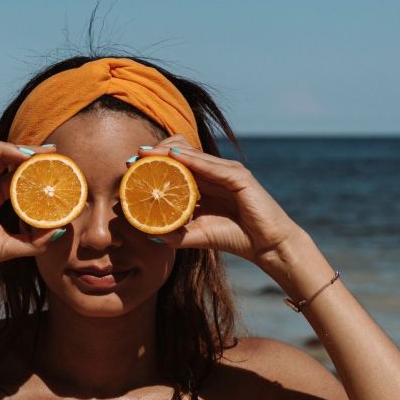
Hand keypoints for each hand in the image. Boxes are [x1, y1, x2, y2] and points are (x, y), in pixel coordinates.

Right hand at [0, 135, 61, 285]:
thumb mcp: (12, 247)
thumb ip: (37, 241)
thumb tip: (63, 229)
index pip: (15, 172)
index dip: (34, 163)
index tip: (55, 158)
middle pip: (4, 158)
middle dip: (26, 151)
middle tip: (48, 151)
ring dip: (5, 147)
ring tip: (25, 154)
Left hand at [133, 136, 303, 268]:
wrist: (268, 247)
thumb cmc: (237, 238)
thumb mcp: (200, 234)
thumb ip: (177, 233)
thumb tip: (152, 235)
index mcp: (206, 182)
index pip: (177, 163)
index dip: (154, 161)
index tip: (131, 166)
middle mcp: (216, 172)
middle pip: (182, 152)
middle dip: (156, 153)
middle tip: (134, 160)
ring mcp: (228, 171)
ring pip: (193, 153)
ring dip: (167, 153)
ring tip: (145, 156)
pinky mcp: (239, 176)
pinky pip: (210, 165)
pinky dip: (191, 160)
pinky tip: (172, 158)